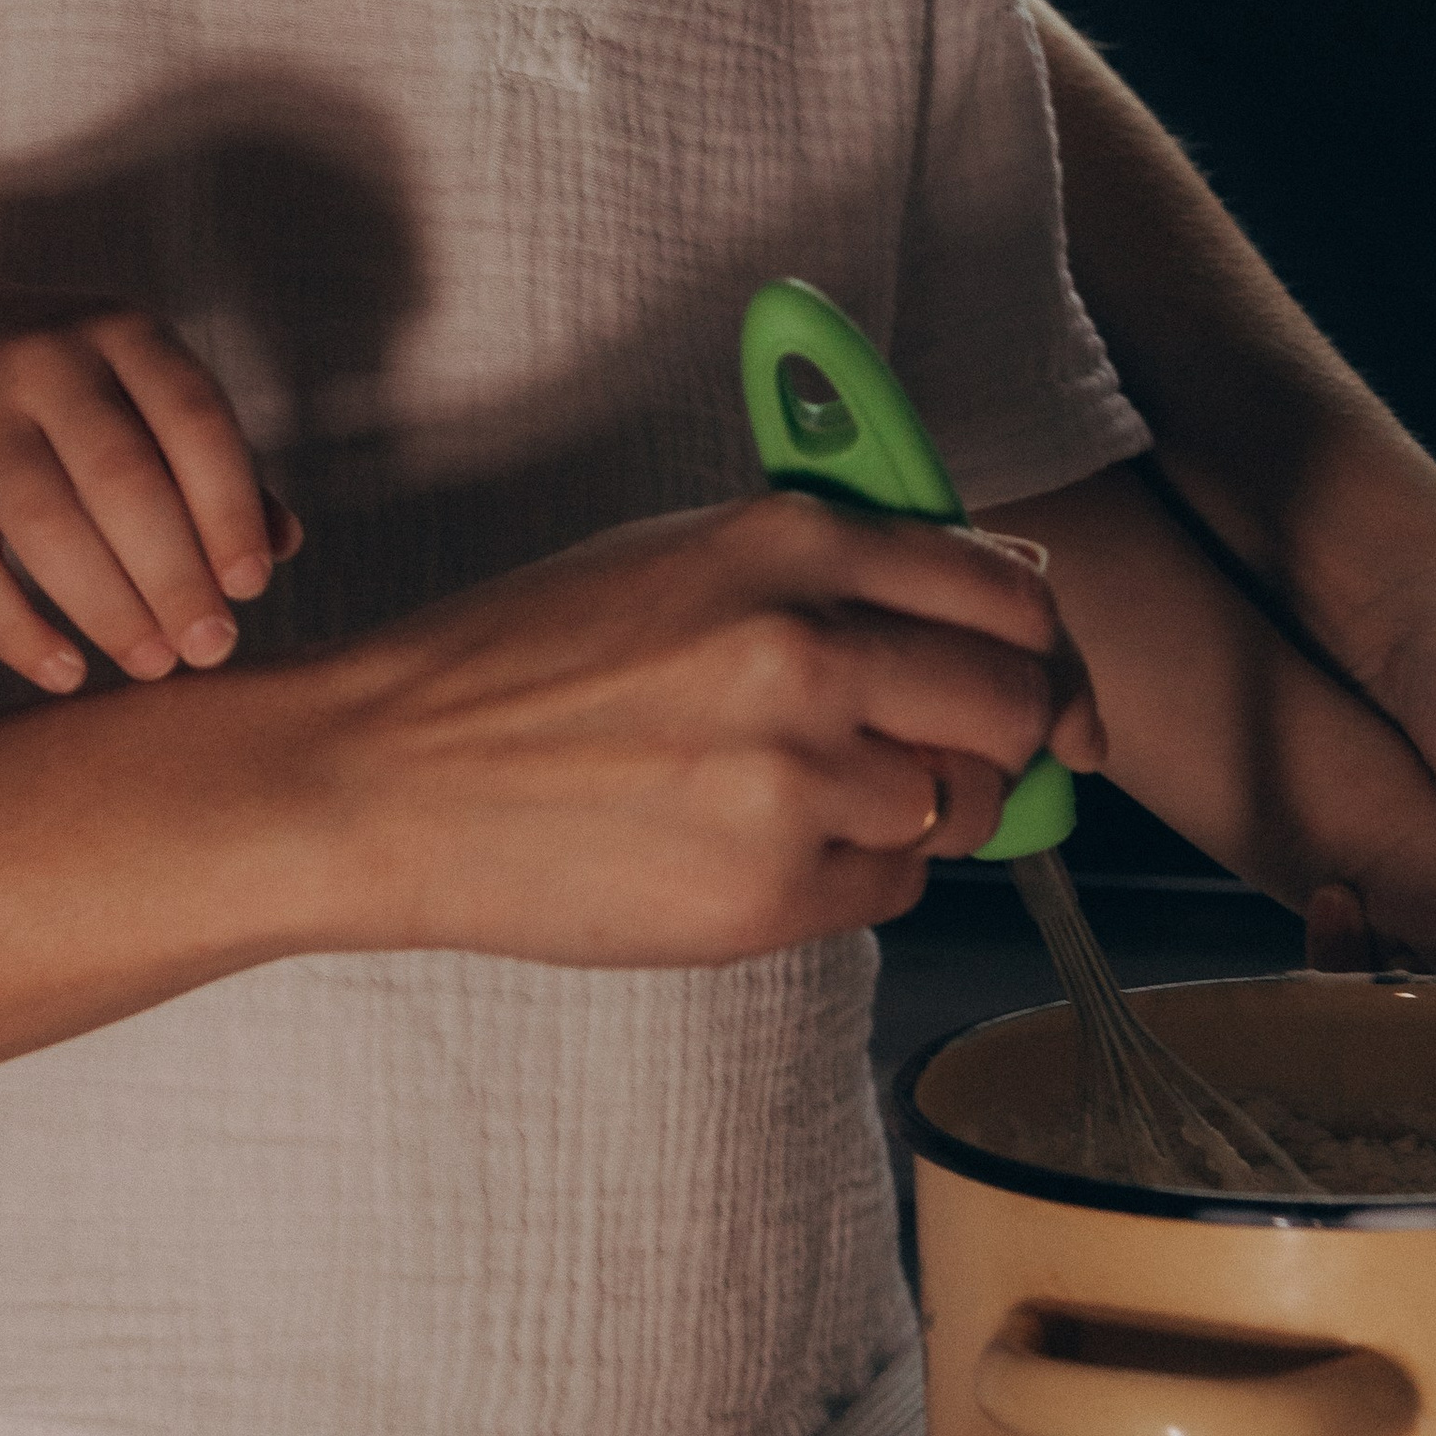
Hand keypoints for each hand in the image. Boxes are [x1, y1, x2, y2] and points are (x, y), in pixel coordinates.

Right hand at [0, 285, 296, 694]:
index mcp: (125, 333)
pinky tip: (66, 673)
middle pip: (120, 476)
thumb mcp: (146, 392)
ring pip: (44, 522)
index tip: (250, 584)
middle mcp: (47, 361)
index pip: (192, 417)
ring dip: (107, 607)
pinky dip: (14, 629)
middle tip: (211, 647)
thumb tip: (281, 546)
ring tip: (154, 665)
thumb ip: (213, 464)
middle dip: (174, 572)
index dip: (228, 505)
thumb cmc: (79, 389)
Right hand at [300, 490, 1106, 967]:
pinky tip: (751, 845)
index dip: (1043, 650)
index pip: (1007, 593)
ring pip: (957, 808)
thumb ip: (825, 576)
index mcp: (788, 543)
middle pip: (1017, 706)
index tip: (1049, 685)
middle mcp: (807, 648)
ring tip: (796, 795)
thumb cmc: (517, 664)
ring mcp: (793, 776)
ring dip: (909, 812)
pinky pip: (890, 892)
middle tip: (952, 756)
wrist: (387, 774)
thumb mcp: (676, 556)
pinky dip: (849, 877)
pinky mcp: (770, 890)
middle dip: (1003, 740)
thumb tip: (975, 628)